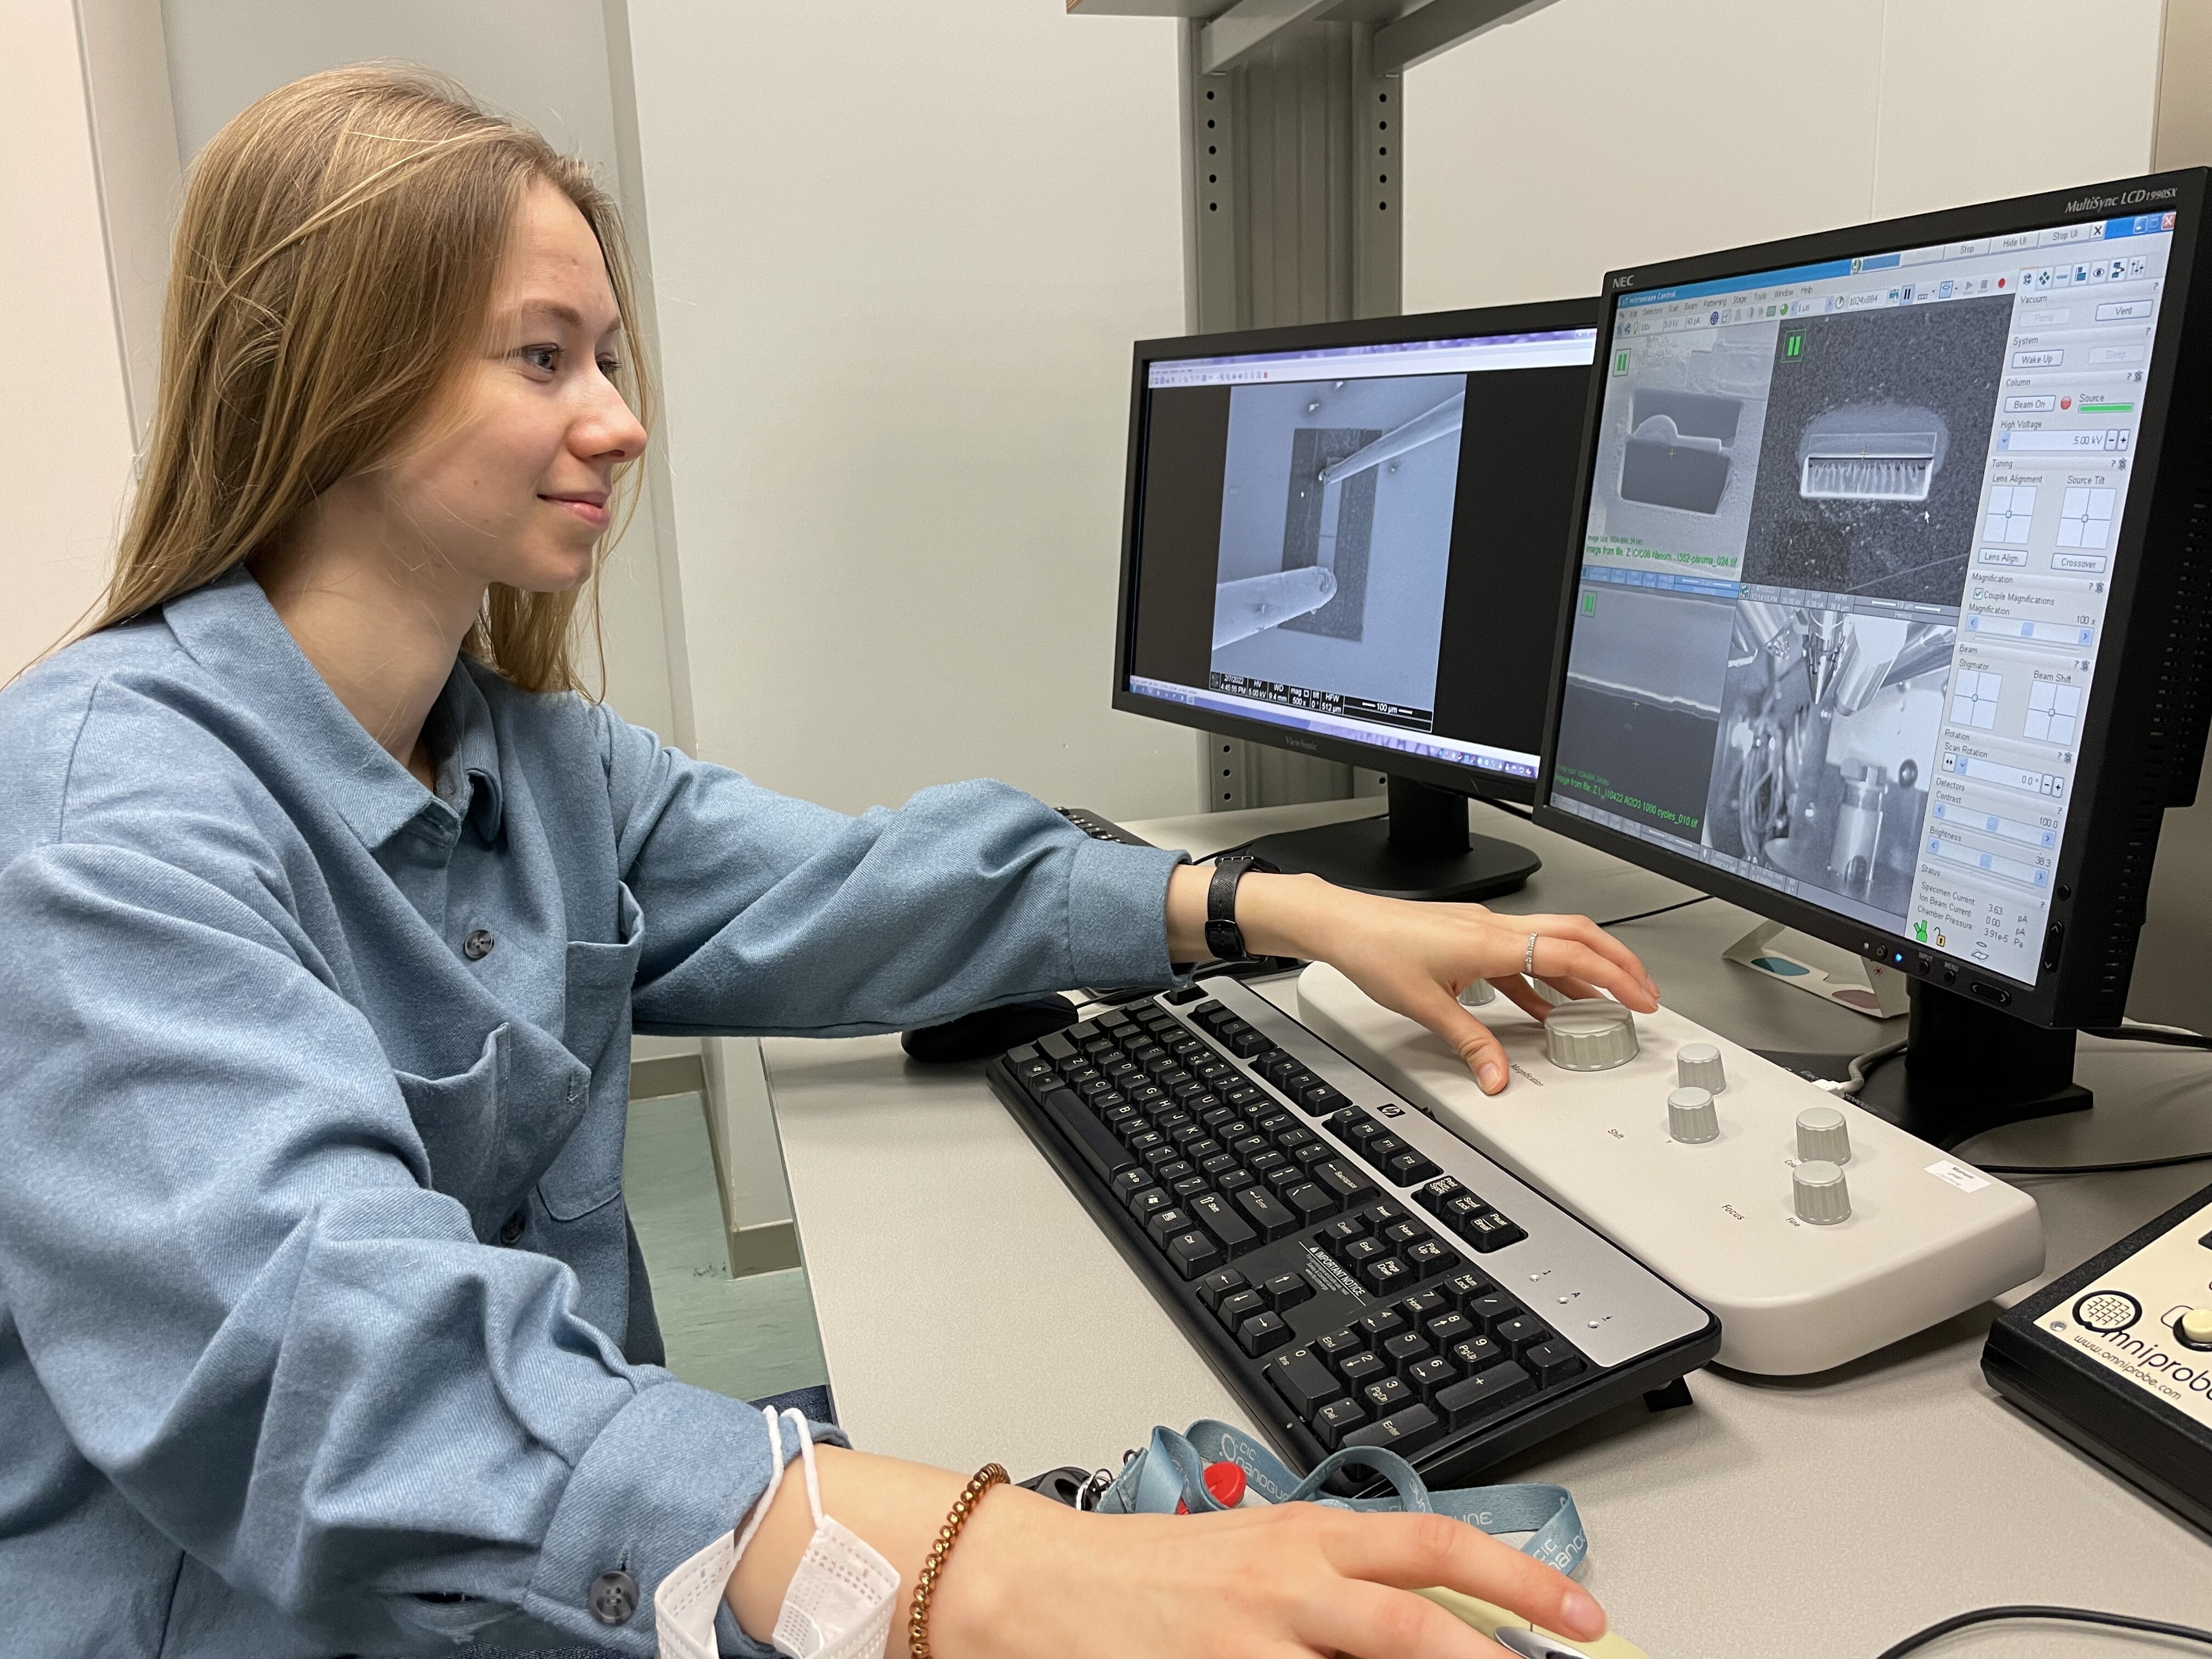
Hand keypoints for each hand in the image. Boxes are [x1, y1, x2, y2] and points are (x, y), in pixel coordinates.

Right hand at [935, 1481, 1606, 1658]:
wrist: (1041, 1583)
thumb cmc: (1152, 1570)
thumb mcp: (1261, 1551)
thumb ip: (1343, 1579)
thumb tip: (1439, 1615)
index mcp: (1307, 1535)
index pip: (1434, 1544)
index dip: (1518, 1577)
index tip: (1582, 1615)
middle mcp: (1288, 1583)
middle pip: (1417, 1619)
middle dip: (1498, 1656)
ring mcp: (1250, 1643)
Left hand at [1165, 867, 1658, 1095]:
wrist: (1342, 924)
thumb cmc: (1375, 951)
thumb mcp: (1426, 1007)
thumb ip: (1471, 1044)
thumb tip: (1498, 1079)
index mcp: (1492, 941)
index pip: (1571, 953)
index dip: (1613, 976)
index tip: (1642, 998)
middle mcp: (1495, 928)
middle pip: (1575, 936)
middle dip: (1615, 963)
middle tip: (1642, 992)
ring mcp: (1484, 929)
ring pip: (1550, 942)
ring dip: (1581, 970)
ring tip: (1601, 1004)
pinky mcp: (1469, 937)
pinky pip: (1521, 955)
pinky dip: (1542, 978)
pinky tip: (1543, 1006)